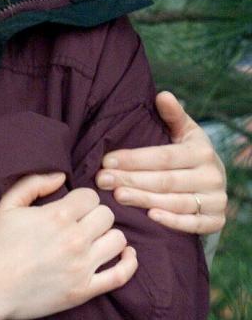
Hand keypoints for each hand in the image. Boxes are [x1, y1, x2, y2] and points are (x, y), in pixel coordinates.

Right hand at [0, 173, 136, 319]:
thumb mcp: (6, 206)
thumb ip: (33, 184)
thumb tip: (61, 177)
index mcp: (57, 216)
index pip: (91, 197)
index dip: (81, 199)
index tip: (71, 207)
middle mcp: (75, 240)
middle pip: (107, 216)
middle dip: (94, 215)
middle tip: (79, 223)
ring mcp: (82, 267)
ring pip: (118, 240)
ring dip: (107, 236)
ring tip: (92, 239)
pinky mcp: (84, 291)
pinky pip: (121, 275)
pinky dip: (129, 264)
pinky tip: (126, 255)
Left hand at [95, 91, 226, 234]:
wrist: (213, 182)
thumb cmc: (189, 154)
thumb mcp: (185, 133)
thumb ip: (173, 116)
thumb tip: (163, 95)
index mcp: (201, 152)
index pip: (162, 157)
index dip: (133, 159)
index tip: (106, 161)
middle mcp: (212, 176)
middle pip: (165, 180)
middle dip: (131, 180)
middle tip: (102, 180)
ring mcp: (215, 200)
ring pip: (176, 202)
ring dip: (145, 200)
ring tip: (117, 196)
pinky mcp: (215, 221)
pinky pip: (194, 224)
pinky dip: (173, 222)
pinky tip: (151, 216)